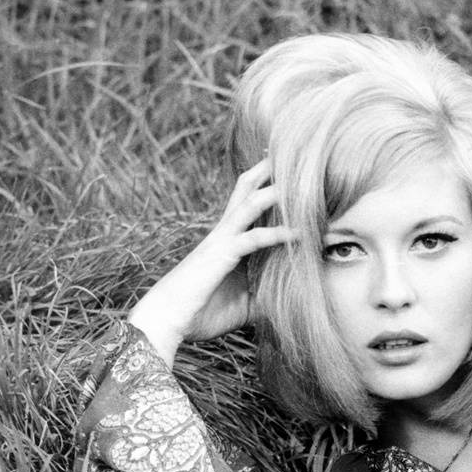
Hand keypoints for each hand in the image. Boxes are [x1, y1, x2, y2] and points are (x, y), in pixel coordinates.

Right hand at [127, 159, 293, 365]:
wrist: (167, 323)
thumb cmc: (202, 313)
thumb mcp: (245, 305)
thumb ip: (267, 296)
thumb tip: (292, 301)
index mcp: (228, 240)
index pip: (250, 202)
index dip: (268, 183)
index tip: (290, 166)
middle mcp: (225, 232)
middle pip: (247, 187)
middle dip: (269, 168)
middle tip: (292, 148)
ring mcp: (222, 240)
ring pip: (251, 202)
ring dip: (277, 189)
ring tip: (305, 177)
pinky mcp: (221, 255)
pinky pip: (254, 238)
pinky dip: (278, 233)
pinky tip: (300, 233)